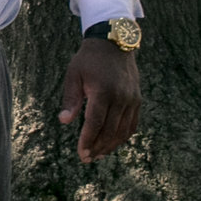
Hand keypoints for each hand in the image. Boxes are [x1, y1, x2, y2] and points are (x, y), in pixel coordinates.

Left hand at [58, 38, 140, 162]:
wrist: (114, 42)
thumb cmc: (89, 59)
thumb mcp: (74, 74)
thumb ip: (70, 99)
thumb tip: (64, 121)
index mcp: (103, 91)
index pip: (95, 123)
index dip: (88, 141)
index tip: (81, 154)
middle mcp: (120, 97)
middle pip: (109, 131)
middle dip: (97, 147)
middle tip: (86, 159)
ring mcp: (131, 99)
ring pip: (122, 131)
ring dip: (110, 146)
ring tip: (98, 155)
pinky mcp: (137, 100)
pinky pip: (132, 124)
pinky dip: (122, 137)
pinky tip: (112, 144)